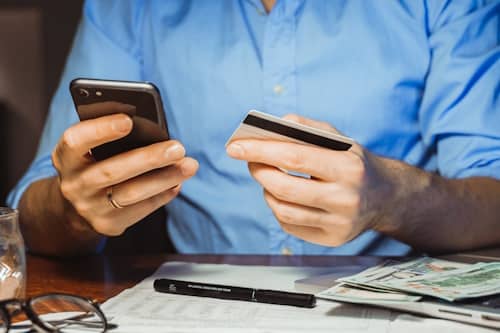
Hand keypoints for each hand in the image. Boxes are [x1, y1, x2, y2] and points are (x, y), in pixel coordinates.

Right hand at [51, 110, 197, 235]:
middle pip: (112, 171)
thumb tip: (153, 129)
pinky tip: (177, 182)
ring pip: (131, 193)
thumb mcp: (90, 148)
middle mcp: (74, 184)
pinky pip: (141, 209)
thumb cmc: (93, 162)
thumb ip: (110, 136)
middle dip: (149, 158)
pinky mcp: (108, 224)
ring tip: (189, 165)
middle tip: (178, 147)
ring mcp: (90, 208)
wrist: (77, 204)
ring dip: (164, 178)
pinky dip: (163, 194)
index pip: (76, 141)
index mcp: (65, 156)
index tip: (128, 121)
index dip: (101, 130)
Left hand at [226, 114, 398, 246]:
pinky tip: (282, 196)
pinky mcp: (332, 239)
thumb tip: (273, 127)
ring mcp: (339, 223)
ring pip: (283, 210)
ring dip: (266, 191)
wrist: (385, 197)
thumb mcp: (339, 139)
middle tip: (247, 160)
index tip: (234, 146)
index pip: (294, 158)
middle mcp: (345, 198)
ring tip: (266, 176)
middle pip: (284, 188)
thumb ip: (307, 128)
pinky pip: (290, 225)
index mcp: (348, 167)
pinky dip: (278, 207)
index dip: (260, 151)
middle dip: (258, 171)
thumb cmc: (354, 163)